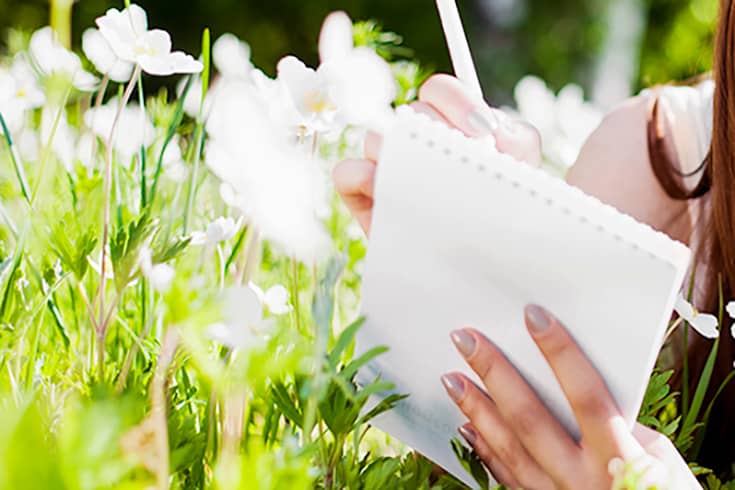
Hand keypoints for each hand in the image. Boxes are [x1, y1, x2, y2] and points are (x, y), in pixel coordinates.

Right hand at [333, 74, 541, 235]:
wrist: (485, 264)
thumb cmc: (500, 213)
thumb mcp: (522, 172)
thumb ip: (517, 141)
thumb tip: (489, 130)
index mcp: (451, 124)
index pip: (440, 91)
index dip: (458, 103)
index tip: (482, 133)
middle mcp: (415, 139)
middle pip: (411, 111)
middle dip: (438, 133)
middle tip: (459, 166)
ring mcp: (387, 166)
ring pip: (375, 137)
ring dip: (400, 154)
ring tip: (429, 188)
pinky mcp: (364, 197)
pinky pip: (347, 173)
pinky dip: (359, 176)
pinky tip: (385, 192)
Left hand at [442, 305, 698, 489]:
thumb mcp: (659, 457)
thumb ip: (616, 421)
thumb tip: (572, 383)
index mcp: (620, 458)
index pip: (587, 396)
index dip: (561, 353)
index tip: (534, 316)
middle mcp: (583, 481)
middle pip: (531, 419)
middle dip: (495, 374)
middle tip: (465, 339)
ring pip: (508, 449)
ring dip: (476, 410)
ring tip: (452, 378)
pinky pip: (506, 478)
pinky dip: (485, 450)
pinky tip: (466, 425)